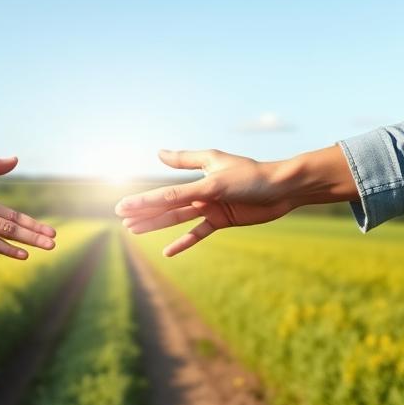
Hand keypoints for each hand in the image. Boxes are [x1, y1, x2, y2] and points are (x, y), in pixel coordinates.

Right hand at [0, 155, 55, 259]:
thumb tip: (16, 159)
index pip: (12, 213)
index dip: (33, 222)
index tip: (51, 229)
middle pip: (12, 227)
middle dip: (35, 235)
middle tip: (54, 242)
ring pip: (1, 237)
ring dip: (25, 243)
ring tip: (44, 248)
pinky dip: (4, 249)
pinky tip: (20, 254)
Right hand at [115, 145, 356, 256]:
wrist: (282, 189)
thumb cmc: (251, 176)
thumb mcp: (215, 174)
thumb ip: (185, 168)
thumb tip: (158, 153)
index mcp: (197, 177)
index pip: (164, 193)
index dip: (143, 201)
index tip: (121, 207)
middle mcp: (200, 192)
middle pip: (167, 206)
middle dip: (145, 214)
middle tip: (122, 221)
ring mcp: (210, 207)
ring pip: (178, 219)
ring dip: (157, 225)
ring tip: (135, 231)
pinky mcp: (222, 219)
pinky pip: (198, 232)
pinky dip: (184, 242)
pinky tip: (167, 251)